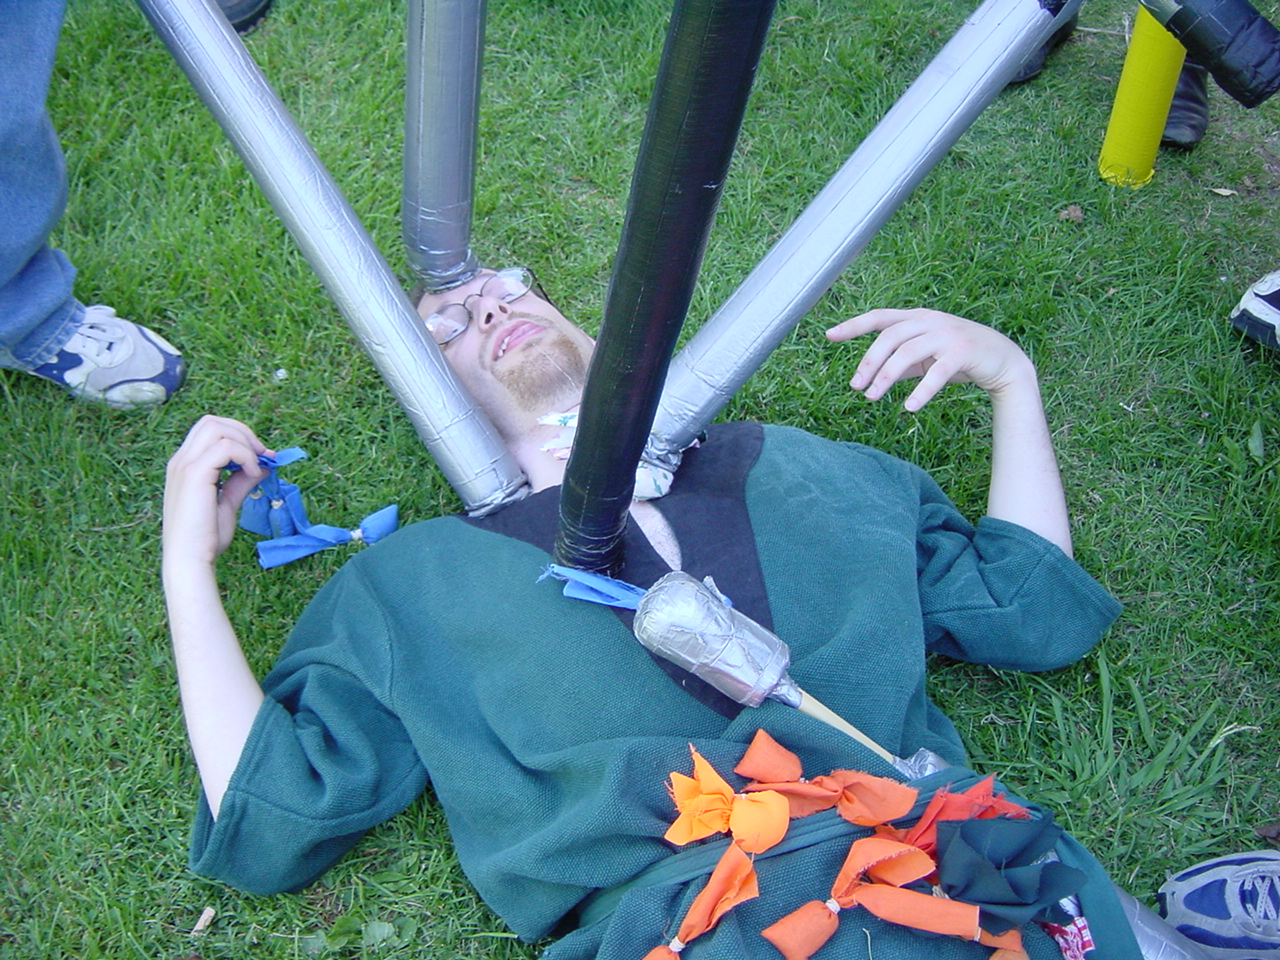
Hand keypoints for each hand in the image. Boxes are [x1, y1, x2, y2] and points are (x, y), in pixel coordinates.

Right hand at [163, 415, 271, 568]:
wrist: (190, 559)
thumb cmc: (205, 538)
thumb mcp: (228, 503)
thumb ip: (241, 482)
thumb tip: (264, 466)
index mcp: (185, 466)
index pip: (209, 430)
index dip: (238, 436)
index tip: (261, 456)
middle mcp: (181, 461)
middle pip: (211, 422)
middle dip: (243, 432)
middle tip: (262, 455)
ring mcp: (184, 465)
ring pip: (217, 427)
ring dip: (244, 442)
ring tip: (256, 466)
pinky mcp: (194, 474)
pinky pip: (225, 446)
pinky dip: (245, 455)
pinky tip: (253, 474)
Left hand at [826, 308, 1033, 411]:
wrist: (1005, 362)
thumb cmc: (960, 358)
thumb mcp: (926, 357)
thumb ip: (902, 361)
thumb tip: (872, 375)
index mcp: (918, 318)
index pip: (879, 317)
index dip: (853, 325)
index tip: (829, 335)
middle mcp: (930, 321)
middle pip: (889, 338)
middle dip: (868, 362)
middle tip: (856, 387)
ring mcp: (947, 334)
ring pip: (907, 353)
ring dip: (886, 377)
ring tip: (872, 397)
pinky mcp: (963, 352)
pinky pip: (936, 372)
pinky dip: (921, 391)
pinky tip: (908, 407)